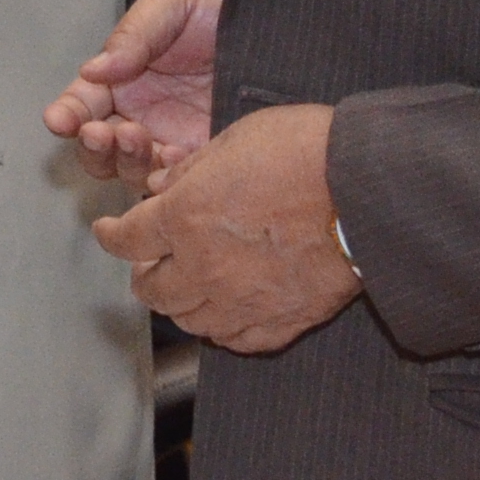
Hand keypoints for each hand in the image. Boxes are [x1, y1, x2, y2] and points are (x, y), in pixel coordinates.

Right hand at [46, 0, 240, 187]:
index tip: (60, 120)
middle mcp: (144, 112)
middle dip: (93, 147)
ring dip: (124, 161)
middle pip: (101, 148)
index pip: (84, 102)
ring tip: (137, 138)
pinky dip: (169, 179)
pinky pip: (180, 182)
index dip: (67, 114)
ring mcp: (176, 137)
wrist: (290, 13)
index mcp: (126, 75)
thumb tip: (91, 70)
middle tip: (103, 133)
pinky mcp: (211, 155)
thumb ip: (135, 32)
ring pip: (133, 170)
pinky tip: (177, 161)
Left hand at [95, 103, 358, 352]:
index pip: (126, 238)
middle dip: (144, 272)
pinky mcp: (282, 322)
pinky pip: (238, 339)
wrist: (371, 191)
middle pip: (151, 290)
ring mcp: (243, 301)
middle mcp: (205, 267)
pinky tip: (229, 310)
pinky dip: (225, 327)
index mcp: (185, 217)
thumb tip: (163, 184)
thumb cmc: (307, 153)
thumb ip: (192, 169)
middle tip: (151, 261)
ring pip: (190, 320)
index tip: (108, 231)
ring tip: (189, 285)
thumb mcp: (235, 140)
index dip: (110, 235)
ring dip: (181, 303)